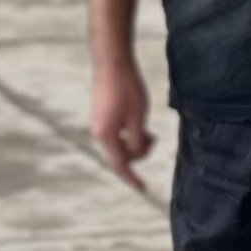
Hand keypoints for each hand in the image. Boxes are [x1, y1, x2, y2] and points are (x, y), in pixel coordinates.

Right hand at [91, 54, 156, 190]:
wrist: (112, 61)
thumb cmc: (126, 87)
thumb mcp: (138, 117)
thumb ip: (137, 141)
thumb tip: (135, 155)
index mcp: (105, 135)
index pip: (120, 165)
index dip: (132, 179)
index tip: (144, 189)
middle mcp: (97, 131)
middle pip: (120, 154)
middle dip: (138, 153)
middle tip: (153, 138)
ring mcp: (98, 122)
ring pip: (119, 143)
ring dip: (135, 141)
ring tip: (148, 129)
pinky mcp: (101, 114)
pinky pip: (116, 132)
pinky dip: (129, 133)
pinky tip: (138, 122)